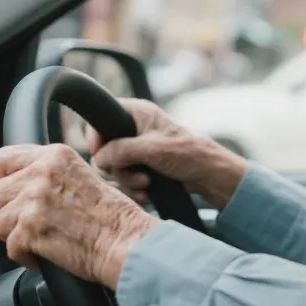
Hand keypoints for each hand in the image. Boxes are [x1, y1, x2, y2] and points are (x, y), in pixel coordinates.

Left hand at [0, 143, 158, 288]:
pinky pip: (10, 247)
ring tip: (36, 241)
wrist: (127, 242)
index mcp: (55, 156)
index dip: (2, 180)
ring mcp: (34, 200)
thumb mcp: (84, 177)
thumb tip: (22, 186)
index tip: (11, 195)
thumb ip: (51, 175)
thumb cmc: (115, 218)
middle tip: (22, 224)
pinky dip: (25, 257)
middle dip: (4, 212)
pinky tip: (44, 255)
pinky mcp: (30, 229)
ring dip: (13, 236)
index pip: (3, 159)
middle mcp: (42, 173)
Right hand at [87, 98, 246, 209]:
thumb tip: (98, 159)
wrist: (209, 175)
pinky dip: (134, 187)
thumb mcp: (150, 149)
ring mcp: (138, 148)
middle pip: (105, 148)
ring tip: (146, 183)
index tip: (99, 153)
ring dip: (128, 180)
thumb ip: (120, 150)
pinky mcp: (142, 165)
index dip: (96, 136)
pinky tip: (146, 193)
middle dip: (118, 167)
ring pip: (114, 166)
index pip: (101, 117)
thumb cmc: (187, 153)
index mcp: (137, 112)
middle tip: (136, 174)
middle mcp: (134, 128)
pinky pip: (126, 178)